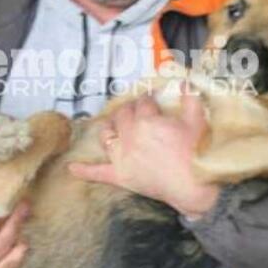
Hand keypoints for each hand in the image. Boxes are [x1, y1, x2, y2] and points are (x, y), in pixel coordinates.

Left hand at [69, 89, 219, 218]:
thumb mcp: (196, 121)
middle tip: (134, 110)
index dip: (146, 101)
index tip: (150, 101)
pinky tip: (71, 167)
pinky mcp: (120, 176)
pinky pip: (98, 172)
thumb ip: (191, 99)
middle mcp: (130, 136)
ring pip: (107, 136)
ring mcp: (122, 156)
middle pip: (122, 116)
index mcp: (146, 121)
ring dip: (108, 128)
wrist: (193, 185)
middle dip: (127, 110)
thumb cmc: (195, 152)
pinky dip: (84, 170)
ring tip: (111, 125)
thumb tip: (186, 82)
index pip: (142, 104)